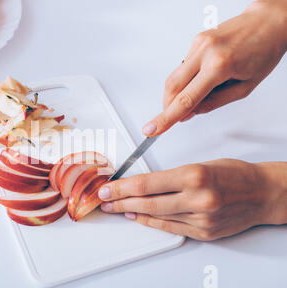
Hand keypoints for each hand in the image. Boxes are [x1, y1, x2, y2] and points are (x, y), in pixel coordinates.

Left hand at [98, 159, 286, 240]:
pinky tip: (137, 217)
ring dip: (131, 212)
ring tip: (115, 208)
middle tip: (104, 200)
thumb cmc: (234, 174)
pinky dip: (150, 222)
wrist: (263, 193)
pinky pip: (170, 228)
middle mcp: (197, 199)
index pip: (146, 183)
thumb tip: (140, 184)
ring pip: (156, 216)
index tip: (107, 187)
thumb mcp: (200, 165)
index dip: (121, 187)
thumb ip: (170, 177)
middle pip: (146, 202)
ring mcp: (201, 220)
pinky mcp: (204, 233)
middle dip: (119, 201)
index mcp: (194, 175)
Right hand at [142, 0, 286, 135]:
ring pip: (175, 76)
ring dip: (178, 93)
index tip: (152, 129)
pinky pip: (183, 66)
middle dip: (167, 106)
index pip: (186, 99)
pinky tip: (201, 78)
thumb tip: (189, 113)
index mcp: (220, 65)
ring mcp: (199, 43)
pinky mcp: (197, 39)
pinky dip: (187, 78)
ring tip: (195, 96)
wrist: (270, 22)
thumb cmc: (264, 52)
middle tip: (169, 119)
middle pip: (172, 86)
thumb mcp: (244, 88)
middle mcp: (206, 51)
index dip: (166, 118)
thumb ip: (213, 103)